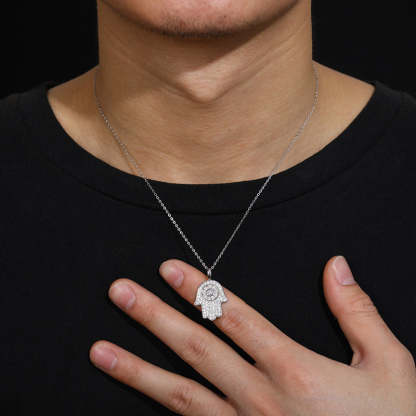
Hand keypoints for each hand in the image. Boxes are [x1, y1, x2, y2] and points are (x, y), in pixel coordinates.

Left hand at [89, 256, 415, 414]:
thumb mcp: (389, 366)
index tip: (169, 269)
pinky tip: (135, 403)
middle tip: (120, 293)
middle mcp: (260, 397)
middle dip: (154, 317)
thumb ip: (357, 312)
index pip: (234, 317)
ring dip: (137, 370)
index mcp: (294, 369)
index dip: (199, 289)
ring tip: (101, 351)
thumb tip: (336, 266)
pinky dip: (160, 415)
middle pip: (196, 348)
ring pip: (179, 395)